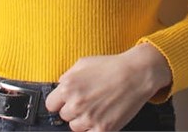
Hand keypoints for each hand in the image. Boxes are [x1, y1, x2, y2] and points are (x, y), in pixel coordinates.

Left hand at [45, 45, 171, 131]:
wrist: (137, 74)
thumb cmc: (112, 66)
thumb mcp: (83, 63)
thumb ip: (67, 76)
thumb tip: (59, 87)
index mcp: (68, 87)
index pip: (50, 105)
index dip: (59, 102)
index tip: (67, 101)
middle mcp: (76, 104)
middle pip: (64, 116)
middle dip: (73, 109)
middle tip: (88, 100)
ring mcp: (89, 118)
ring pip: (75, 127)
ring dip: (84, 119)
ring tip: (97, 107)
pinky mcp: (103, 128)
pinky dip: (95, 127)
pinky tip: (103, 115)